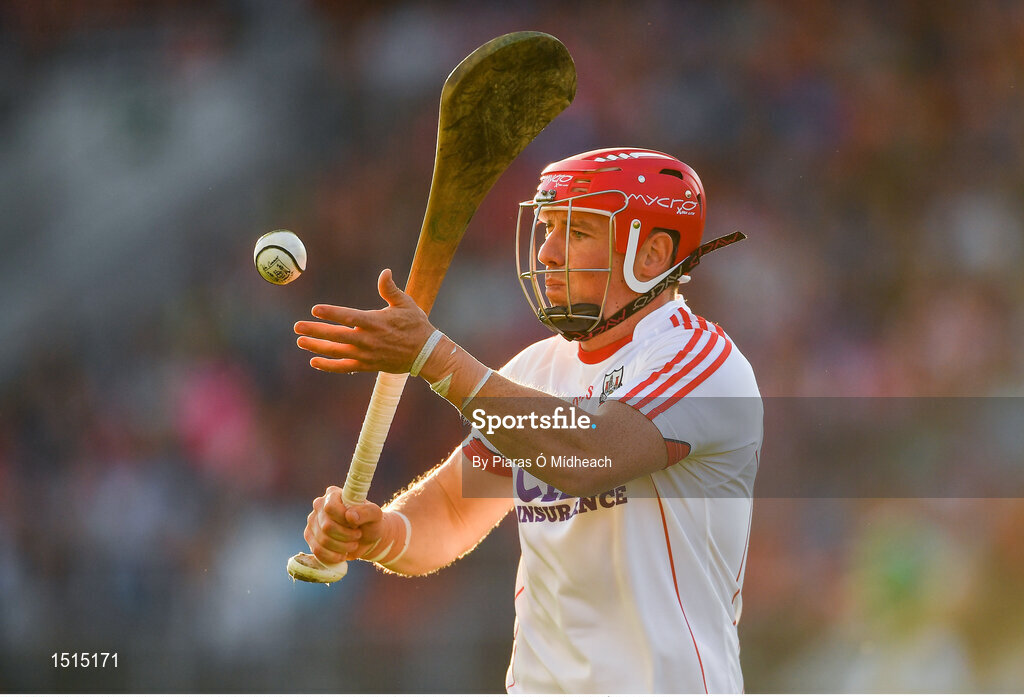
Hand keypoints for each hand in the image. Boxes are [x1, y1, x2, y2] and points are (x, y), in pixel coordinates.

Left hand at [295, 268, 433, 373]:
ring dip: (317, 347)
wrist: (426, 353)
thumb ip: (390, 289)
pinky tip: (314, 362)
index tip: (315, 309)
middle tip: (297, 326)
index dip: (331, 313)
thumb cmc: (416, 325)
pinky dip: (328, 366)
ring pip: (336, 352)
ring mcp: (366, 354)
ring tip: (300, 341)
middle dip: (315, 331)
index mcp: (375, 322)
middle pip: (336, 335)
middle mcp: (368, 339)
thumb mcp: (406, 303)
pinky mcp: (367, 366)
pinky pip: (344, 367)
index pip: (348, 316)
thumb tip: (385, 272)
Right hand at [304, 486, 386, 564]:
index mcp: (333, 494)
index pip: (330, 507)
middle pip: (327, 526)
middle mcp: (319, 505)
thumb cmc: (370, 523)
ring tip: (353, 544)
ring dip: (342, 547)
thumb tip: (350, 515)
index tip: (356, 525)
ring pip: (323, 540)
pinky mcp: (310, 537)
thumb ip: (367, 511)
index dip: (343, 520)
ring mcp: (312, 521)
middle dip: (346, 536)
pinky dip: (333, 556)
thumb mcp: (375, 515)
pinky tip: (343, 554)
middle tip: (357, 535)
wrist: (366, 538)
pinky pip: (317, 550)